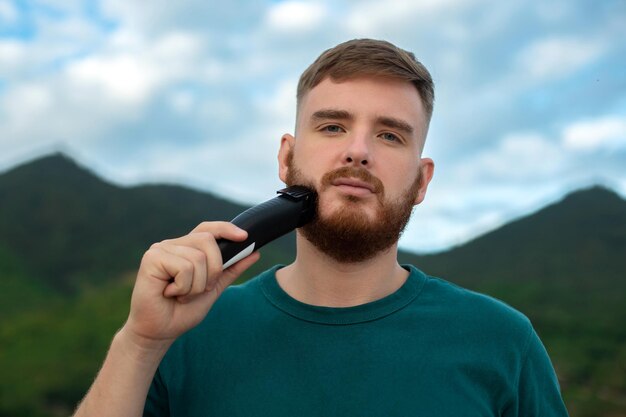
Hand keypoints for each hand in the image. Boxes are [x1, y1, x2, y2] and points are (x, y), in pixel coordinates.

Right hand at [123, 221, 259, 349]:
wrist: (160, 332)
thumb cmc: (182, 311)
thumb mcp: (214, 288)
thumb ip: (231, 269)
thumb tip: (255, 252)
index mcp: (186, 248)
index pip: (208, 229)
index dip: (225, 229)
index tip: (244, 237)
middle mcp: (173, 244)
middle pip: (208, 240)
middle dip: (213, 270)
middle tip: (200, 289)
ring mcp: (161, 249)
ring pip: (198, 258)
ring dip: (196, 286)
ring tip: (181, 295)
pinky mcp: (152, 258)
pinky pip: (184, 268)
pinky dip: (183, 288)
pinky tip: (169, 294)